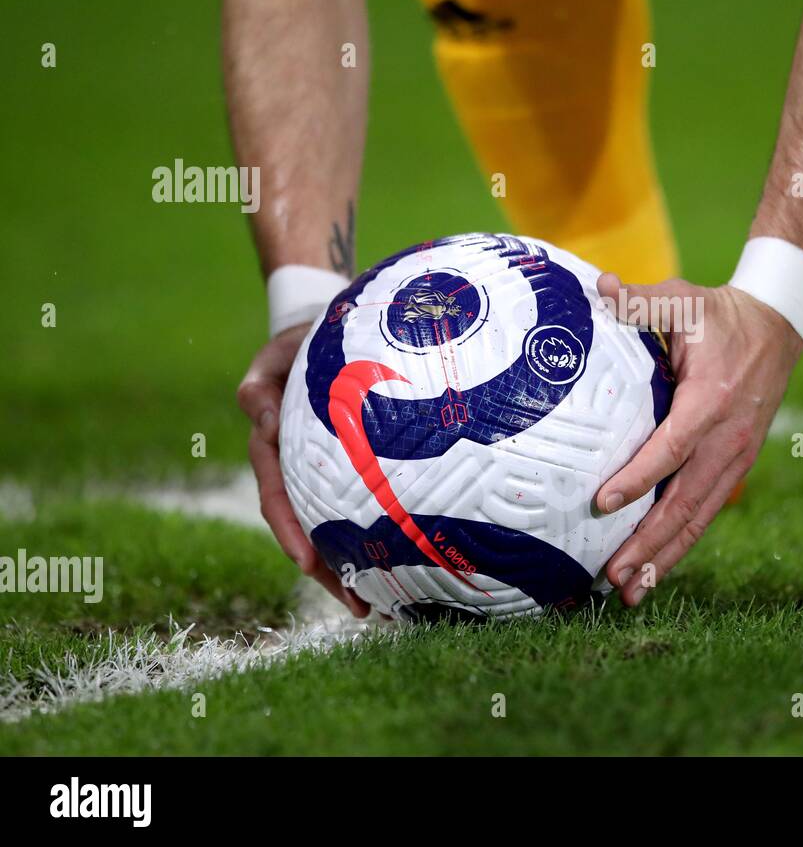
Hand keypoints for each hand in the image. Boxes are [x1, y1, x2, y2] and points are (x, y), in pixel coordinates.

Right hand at [237, 322, 369, 617]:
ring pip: (339, 529)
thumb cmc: (308, 338)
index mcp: (277, 444)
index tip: (308, 563)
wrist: (340, 329)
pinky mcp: (360, 470)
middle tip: (360, 606)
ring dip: (356, 569)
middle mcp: (300, 467)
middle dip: (330, 573)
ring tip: (386, 607)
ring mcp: (329, 472)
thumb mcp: (280, 351)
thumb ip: (262, 380)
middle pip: (310, 530)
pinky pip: (367, 508)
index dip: (291, 531)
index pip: (278, 495)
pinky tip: (410, 566)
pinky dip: (380, 539)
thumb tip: (258, 414)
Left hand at [595, 273, 802, 605]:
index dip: (640, 477)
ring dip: (664, 556)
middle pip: (686, 501)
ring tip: (629, 590)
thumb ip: (640, 300)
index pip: (673, 446)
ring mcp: (736, 457)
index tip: (604, 502)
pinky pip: (706, 511)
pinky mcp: (736, 465)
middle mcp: (728, 438)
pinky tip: (654, 568)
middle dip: (649, 542)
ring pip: (698, 517)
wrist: (777, 327)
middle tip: (612, 575)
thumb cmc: (719, 314)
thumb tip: (599, 288)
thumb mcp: (683, 297)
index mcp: (712, 398)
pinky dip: (681, 543)